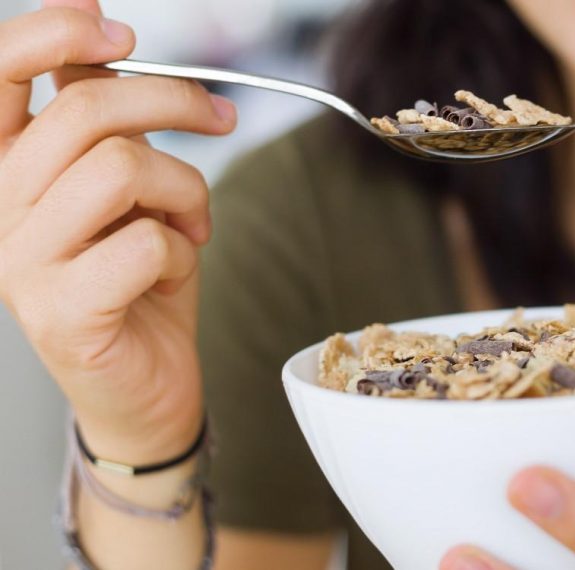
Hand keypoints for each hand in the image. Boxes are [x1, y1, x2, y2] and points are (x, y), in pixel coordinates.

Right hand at [0, 1, 235, 462]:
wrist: (143, 385)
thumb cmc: (137, 279)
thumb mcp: (122, 186)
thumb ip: (100, 121)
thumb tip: (98, 36)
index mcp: (3, 168)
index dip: (54, 33)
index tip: (119, 30)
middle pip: (87, 113)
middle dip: (175, 103)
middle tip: (220, 119)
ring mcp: (22, 264)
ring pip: (124, 170)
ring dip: (186, 190)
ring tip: (190, 222)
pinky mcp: (62, 313)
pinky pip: (147, 243)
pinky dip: (184, 251)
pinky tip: (172, 272)